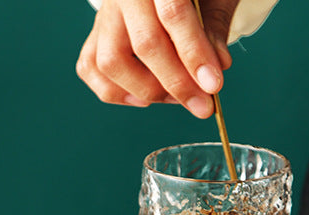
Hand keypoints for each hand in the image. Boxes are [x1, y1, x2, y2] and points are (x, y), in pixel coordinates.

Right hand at [76, 0, 239, 117]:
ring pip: (111, 62)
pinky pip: (91, 70)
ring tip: (174, 97)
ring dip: (146, 90)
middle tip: (201, 105)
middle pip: (145, 43)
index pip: (173, 14)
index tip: (212, 86)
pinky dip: (116, 92)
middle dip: (177, 83)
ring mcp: (105, 17)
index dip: (194, 54)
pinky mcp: (94, 37)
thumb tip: (217, 66)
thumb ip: (213, 26)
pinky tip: (143, 97)